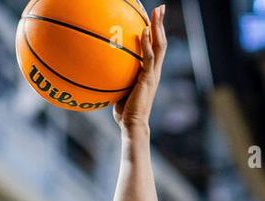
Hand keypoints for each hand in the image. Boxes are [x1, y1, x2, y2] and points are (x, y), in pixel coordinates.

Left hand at [114, 4, 167, 130]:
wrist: (132, 125)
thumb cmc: (124, 112)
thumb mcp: (120, 91)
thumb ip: (117, 79)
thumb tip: (103, 71)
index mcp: (150, 72)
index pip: (156, 48)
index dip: (156, 33)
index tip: (153, 19)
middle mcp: (155, 71)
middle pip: (162, 42)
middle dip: (161, 24)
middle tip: (161, 8)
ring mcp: (153, 74)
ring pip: (160, 45)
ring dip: (158, 27)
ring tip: (157, 12)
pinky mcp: (148, 78)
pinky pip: (149, 57)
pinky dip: (147, 42)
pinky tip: (143, 30)